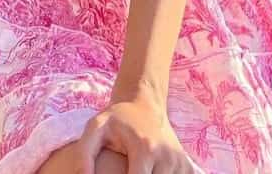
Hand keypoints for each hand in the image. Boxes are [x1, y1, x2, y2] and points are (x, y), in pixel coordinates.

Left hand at [75, 97, 201, 172]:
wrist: (144, 104)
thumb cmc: (117, 120)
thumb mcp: (95, 128)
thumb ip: (84, 154)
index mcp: (145, 148)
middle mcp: (167, 156)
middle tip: (125, 171)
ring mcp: (180, 162)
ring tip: (136, 171)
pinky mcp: (187, 166)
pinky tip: (152, 173)